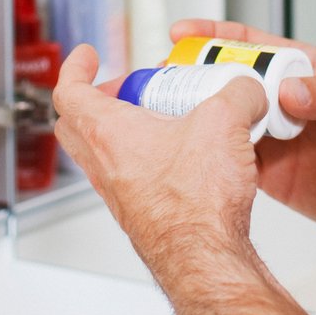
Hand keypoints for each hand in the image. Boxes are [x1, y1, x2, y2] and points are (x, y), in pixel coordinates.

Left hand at [53, 43, 271, 276]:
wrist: (204, 258)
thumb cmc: (196, 202)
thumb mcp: (225, 120)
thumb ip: (238, 93)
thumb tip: (246, 89)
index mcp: (108, 133)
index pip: (68, 91)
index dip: (74, 67)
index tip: (86, 56)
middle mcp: (104, 165)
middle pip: (77, 124)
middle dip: (97, 99)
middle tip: (124, 89)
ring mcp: (119, 194)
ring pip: (104, 154)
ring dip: (126, 132)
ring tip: (164, 120)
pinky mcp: (141, 215)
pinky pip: (132, 179)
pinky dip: (148, 161)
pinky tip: (185, 158)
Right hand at [169, 19, 315, 238]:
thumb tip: (290, 91)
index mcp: (303, 69)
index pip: (251, 43)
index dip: (215, 36)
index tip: (184, 34)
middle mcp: (282, 99)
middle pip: (226, 80)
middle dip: (192, 76)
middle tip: (165, 81)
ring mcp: (274, 136)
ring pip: (223, 119)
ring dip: (196, 116)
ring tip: (167, 116)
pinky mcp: (271, 173)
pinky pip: (232, 159)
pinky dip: (211, 157)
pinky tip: (195, 154)